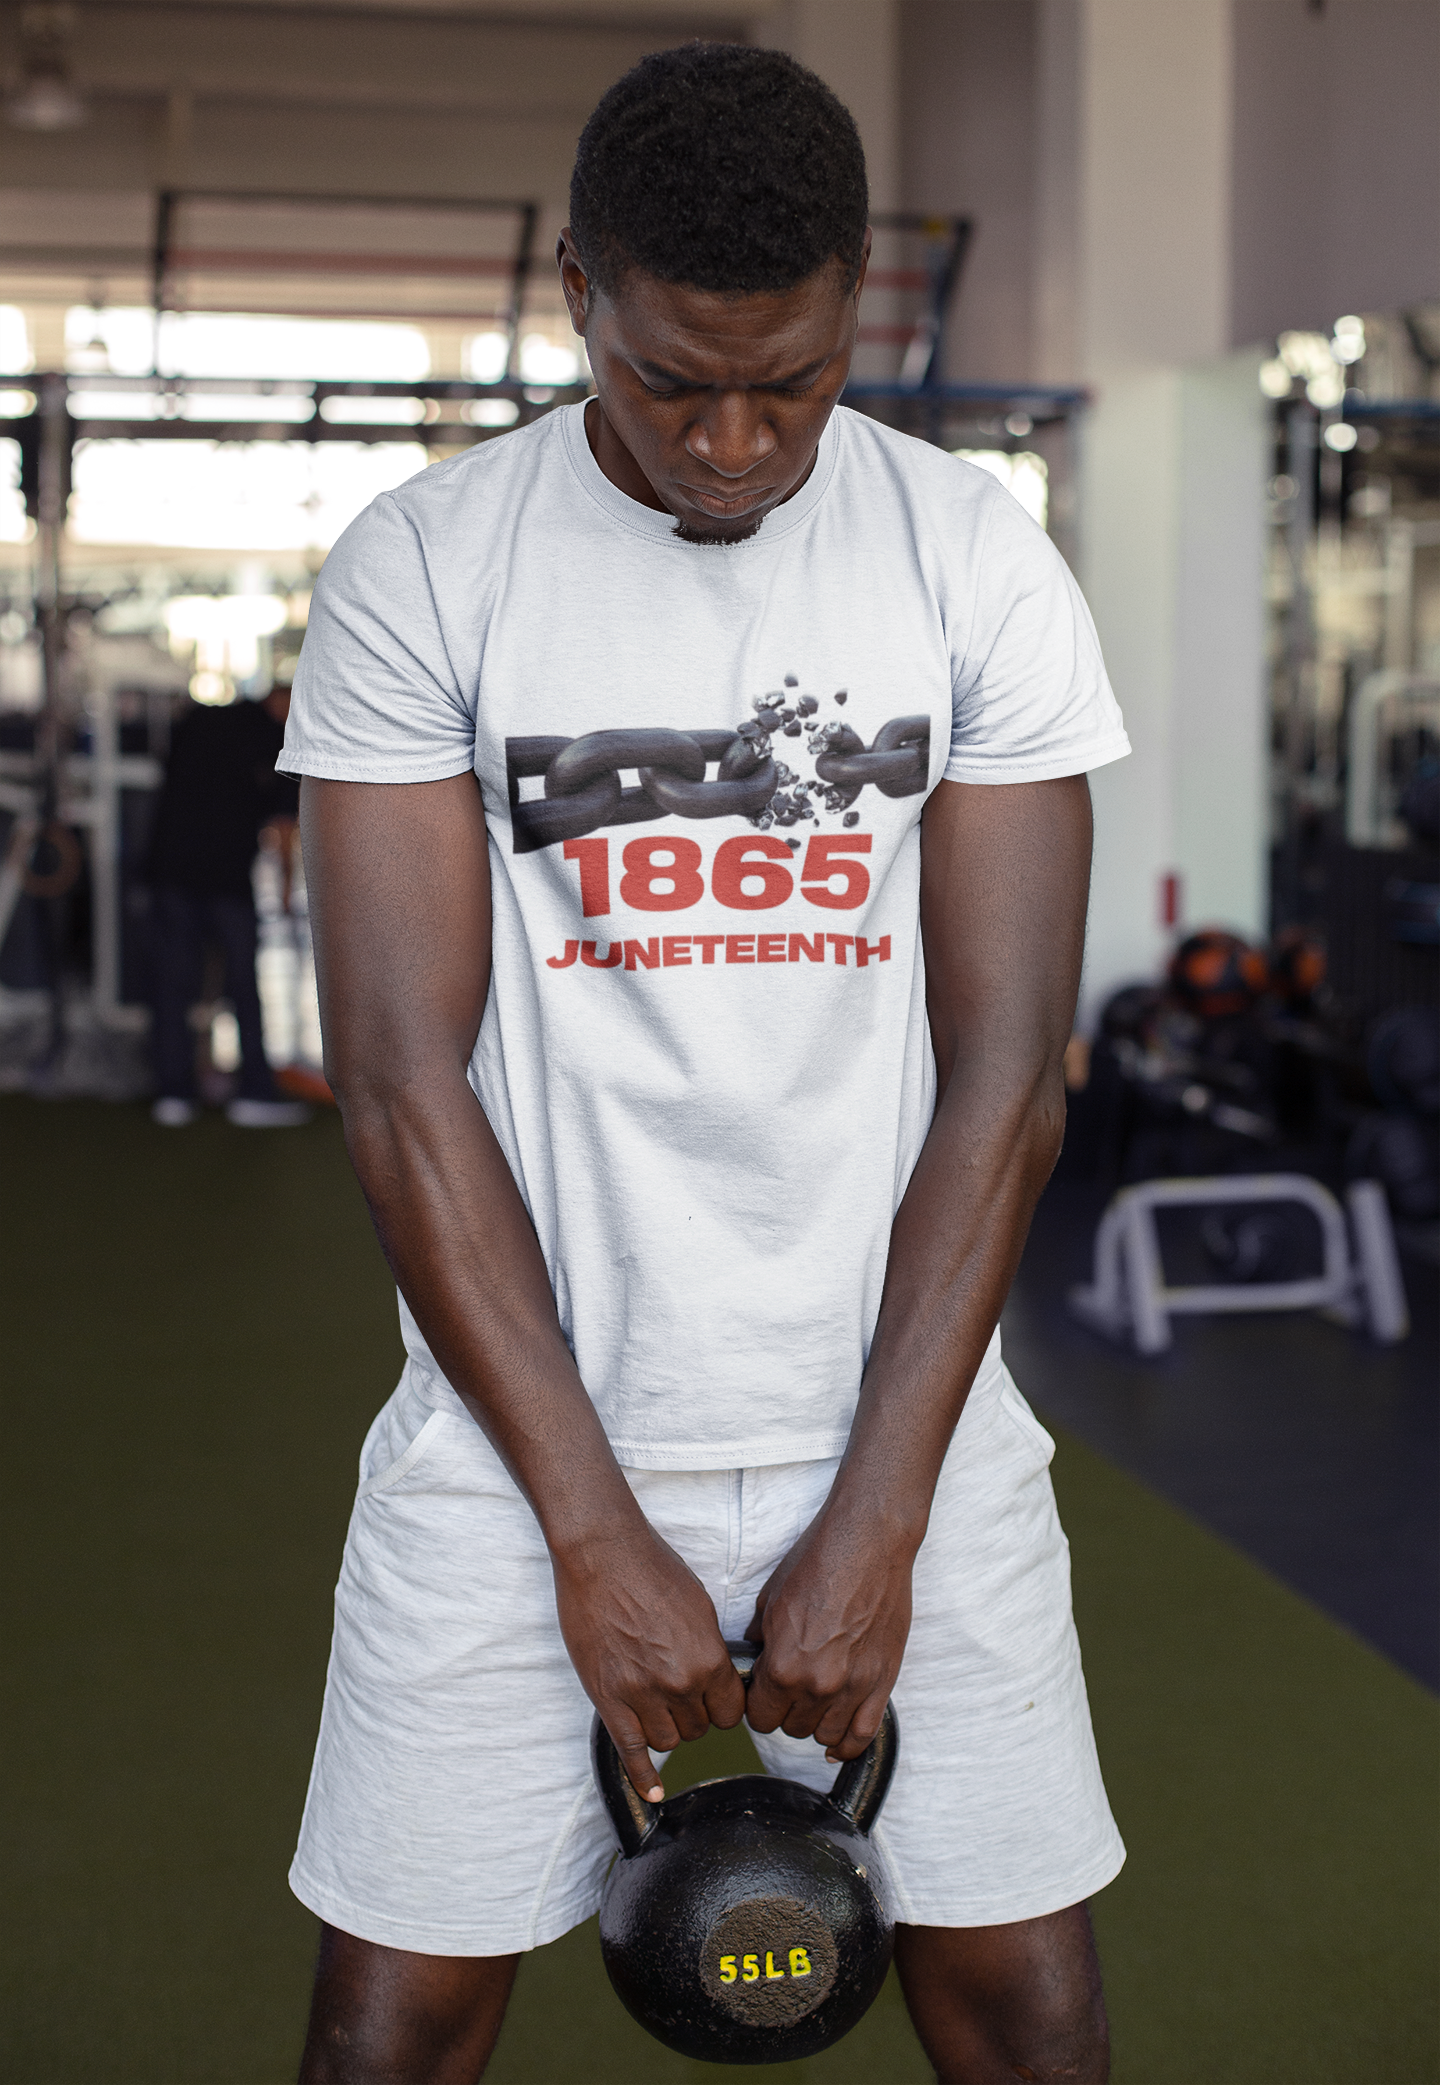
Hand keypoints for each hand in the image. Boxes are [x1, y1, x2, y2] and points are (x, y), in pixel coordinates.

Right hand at [551, 1523, 746, 1800]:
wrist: (602, 1555)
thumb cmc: (652, 1569)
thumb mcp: (700, 1607)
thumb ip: (711, 1651)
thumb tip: (718, 1678)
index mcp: (708, 1659)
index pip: (731, 1712)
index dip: (724, 1706)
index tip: (715, 1700)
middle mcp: (679, 1683)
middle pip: (700, 1729)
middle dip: (695, 1714)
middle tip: (681, 1693)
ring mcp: (641, 1694)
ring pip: (668, 1741)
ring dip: (668, 1730)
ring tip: (660, 1708)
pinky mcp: (608, 1698)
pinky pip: (630, 1750)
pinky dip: (642, 1775)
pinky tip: (652, 1792)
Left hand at [744, 1507, 914, 1762]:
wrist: (868, 1543)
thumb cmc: (817, 1563)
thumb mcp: (771, 1599)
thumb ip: (760, 1640)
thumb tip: (754, 1659)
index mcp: (783, 1667)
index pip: (759, 1718)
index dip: (758, 1705)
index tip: (764, 1692)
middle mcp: (817, 1685)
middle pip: (792, 1728)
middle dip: (786, 1711)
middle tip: (791, 1688)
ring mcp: (853, 1687)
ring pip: (826, 1735)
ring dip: (816, 1722)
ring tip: (816, 1700)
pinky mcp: (883, 1682)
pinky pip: (864, 1734)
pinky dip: (849, 1743)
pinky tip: (838, 1740)